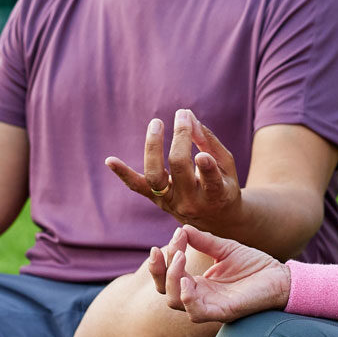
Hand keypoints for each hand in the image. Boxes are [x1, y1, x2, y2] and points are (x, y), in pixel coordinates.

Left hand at [106, 109, 240, 226]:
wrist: (214, 220)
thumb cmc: (224, 186)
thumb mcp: (227, 166)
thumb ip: (209, 141)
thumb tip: (188, 116)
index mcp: (216, 196)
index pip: (211, 180)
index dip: (206, 167)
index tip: (202, 152)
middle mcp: (191, 202)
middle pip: (180, 168)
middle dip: (180, 139)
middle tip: (182, 116)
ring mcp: (170, 202)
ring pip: (155, 177)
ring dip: (153, 148)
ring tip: (156, 123)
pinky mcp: (156, 200)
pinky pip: (137, 186)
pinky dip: (123, 173)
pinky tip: (110, 160)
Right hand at [149, 224, 290, 323]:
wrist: (281, 277)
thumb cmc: (254, 265)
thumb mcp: (225, 248)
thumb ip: (203, 241)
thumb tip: (182, 229)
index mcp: (198, 283)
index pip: (168, 275)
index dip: (164, 258)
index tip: (176, 235)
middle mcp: (199, 296)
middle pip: (165, 289)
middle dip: (160, 269)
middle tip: (169, 248)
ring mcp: (209, 305)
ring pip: (175, 301)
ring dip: (172, 278)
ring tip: (181, 257)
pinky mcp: (222, 312)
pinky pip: (196, 312)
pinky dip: (187, 298)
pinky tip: (187, 281)